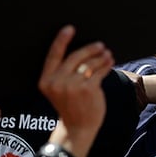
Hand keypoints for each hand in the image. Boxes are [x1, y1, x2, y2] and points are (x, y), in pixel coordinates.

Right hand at [38, 25, 113, 156]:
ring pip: (89, 63)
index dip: (61, 40)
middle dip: (90, 49)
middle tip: (100, 45)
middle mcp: (57, 82)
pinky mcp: (88, 89)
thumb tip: (83, 52)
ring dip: (101, 57)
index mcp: (46, 81)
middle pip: (75, 56)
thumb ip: (63, 73)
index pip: (53, 55)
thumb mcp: (58, 90)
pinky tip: (109, 62)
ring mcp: (72, 86)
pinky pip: (99, 71)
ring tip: (107, 55)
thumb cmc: (70, 106)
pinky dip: (106, 65)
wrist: (77, 128)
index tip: (69, 28)